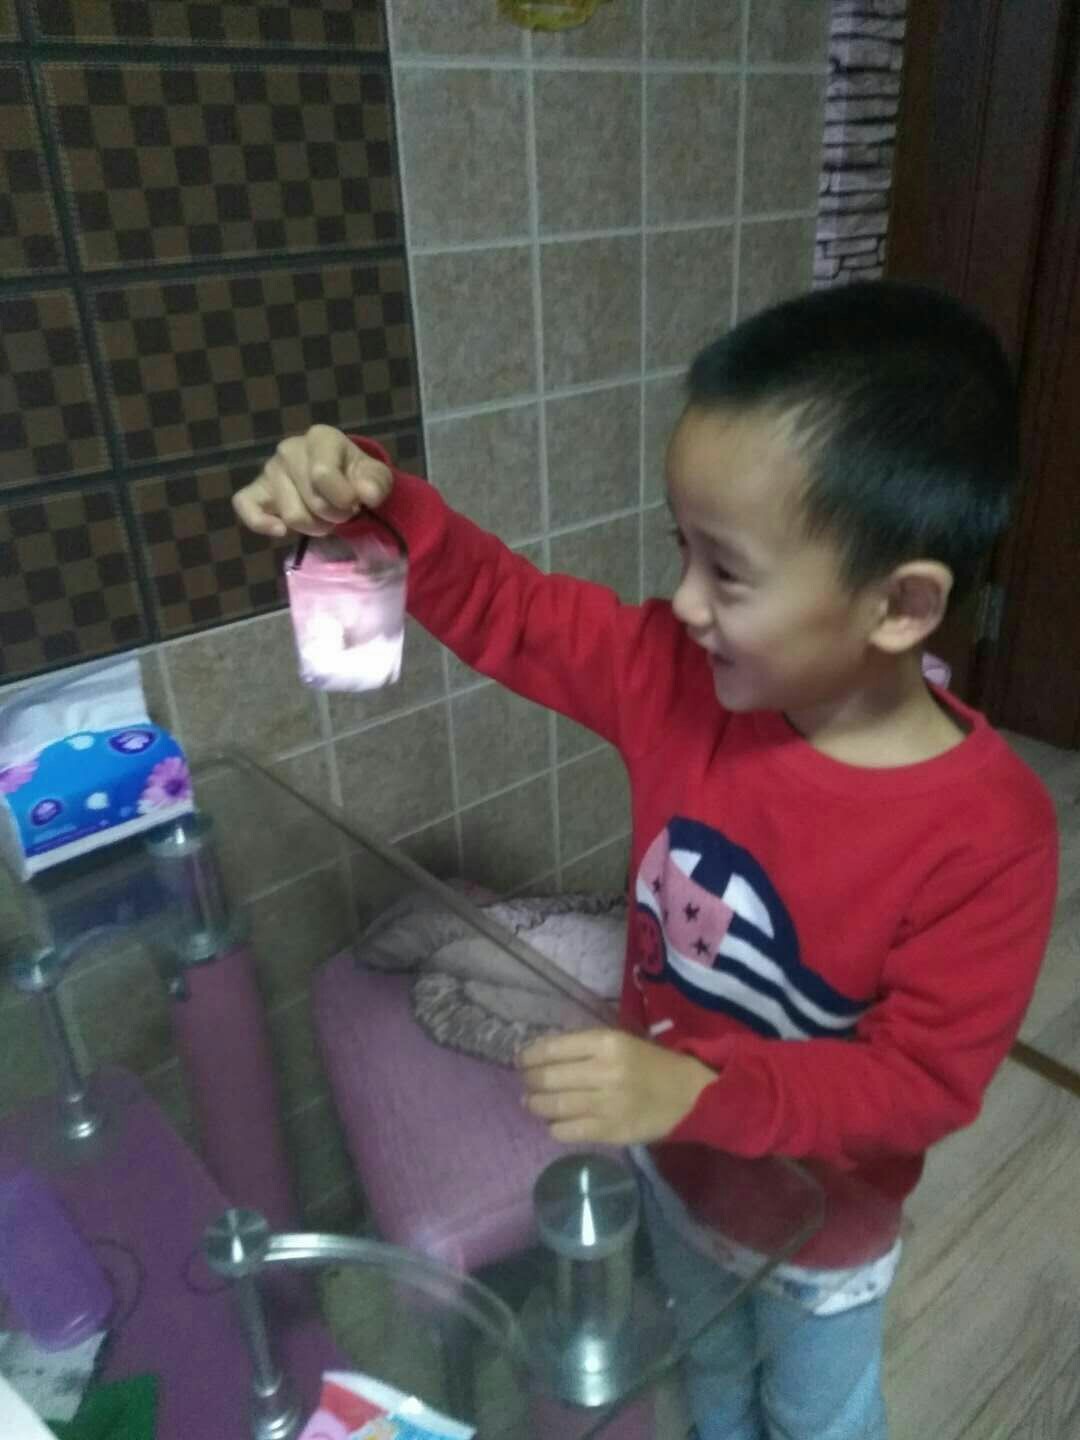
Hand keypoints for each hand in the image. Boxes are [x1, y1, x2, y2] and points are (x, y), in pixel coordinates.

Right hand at [232, 424, 392, 538]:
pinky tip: (281, 531)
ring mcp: (270, 470)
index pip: (322, 474)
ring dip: (313, 526)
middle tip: (341, 513)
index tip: (355, 504)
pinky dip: (261, 523)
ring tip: (322, 517)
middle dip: (333, 516)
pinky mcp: (254, 490)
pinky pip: (245, 506)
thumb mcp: (375, 477)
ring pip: (291, 515)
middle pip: (312, 501)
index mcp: (320, 438)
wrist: (338, 480)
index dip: (343, 498)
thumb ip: (376, 483)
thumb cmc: (356, 476)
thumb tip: (367, 495)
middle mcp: (290, 449)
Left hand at [517, 1028, 713, 1145]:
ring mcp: (607, 1104)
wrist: (688, 1095)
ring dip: (536, 1104)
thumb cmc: (649, 1064)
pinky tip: (553, 1123)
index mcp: (608, 1042)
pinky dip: (554, 1127)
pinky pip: (569, 1131)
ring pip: (555, 1106)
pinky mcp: (611, 1132)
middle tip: (525, 1082)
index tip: (520, 1059)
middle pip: (550, 1077)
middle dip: (530, 1080)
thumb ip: (583, 1047)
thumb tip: (540, 1055)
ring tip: (531, 1102)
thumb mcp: (619, 1042)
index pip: (554, 1047)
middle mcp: (605, 1071)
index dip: (530, 1055)